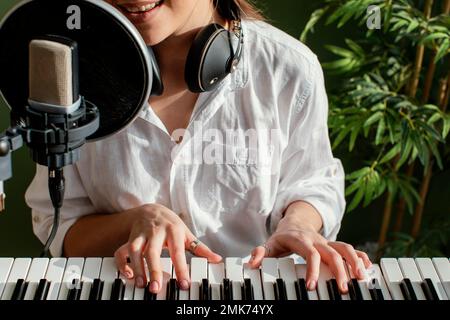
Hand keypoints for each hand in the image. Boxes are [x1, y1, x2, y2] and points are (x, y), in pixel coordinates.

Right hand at [114, 204, 221, 293]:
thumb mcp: (186, 234)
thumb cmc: (171, 225)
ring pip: (135, 250)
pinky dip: (122, 263)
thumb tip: (217, 259)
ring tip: (141, 284)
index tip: (184, 284)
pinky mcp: (130, 238)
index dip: (181, 268)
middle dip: (154, 270)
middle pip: (153, 251)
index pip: (178, 252)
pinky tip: (127, 274)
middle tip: (156, 288)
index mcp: (173, 231)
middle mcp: (156, 232)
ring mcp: (142, 235)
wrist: (151, 209)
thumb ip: (200, 248)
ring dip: (137, 267)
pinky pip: (121, 250)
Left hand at [248, 225, 371, 293]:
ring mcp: (328, 242)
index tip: (312, 286)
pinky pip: (350, 248)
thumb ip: (261, 252)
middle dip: (340, 270)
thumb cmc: (282, 237)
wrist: (294, 222)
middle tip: (343, 289)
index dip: (312, 269)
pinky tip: (368, 267)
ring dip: (354, 262)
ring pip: (345, 248)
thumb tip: (253, 262)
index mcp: (301, 240)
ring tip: (361, 278)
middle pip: (332, 252)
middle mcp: (317, 240)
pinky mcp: (334, 244)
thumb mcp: (270, 243)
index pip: (310, 253)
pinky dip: (360, 256)